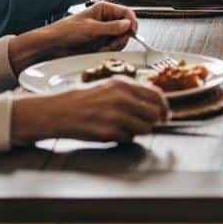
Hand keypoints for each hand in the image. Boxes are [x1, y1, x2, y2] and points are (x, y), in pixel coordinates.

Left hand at [8, 2, 137, 74]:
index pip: (127, 13)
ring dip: (115, 44)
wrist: (50, 47)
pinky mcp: (100, 44)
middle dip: (122, 36)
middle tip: (114, 41)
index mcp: (103, 10)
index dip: (131, 22)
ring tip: (102, 46)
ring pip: (121, 39)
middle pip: (126, 27)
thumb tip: (127, 25)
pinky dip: (109, 50)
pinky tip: (98, 50)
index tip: (132, 32)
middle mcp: (105, 20)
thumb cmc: (63, 32)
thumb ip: (111, 27)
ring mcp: (103, 33)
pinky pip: (113, 47)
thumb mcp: (90, 29)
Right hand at [10, 78, 168, 145]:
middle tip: (149, 123)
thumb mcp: (108, 86)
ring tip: (126, 127)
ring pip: (145, 128)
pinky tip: (113, 132)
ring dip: (140, 130)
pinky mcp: (108, 132)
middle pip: (154, 113)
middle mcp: (122, 98)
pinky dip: (125, 138)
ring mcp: (116, 116)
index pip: (156, 95)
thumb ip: (130, 91)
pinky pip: (129, 138)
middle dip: (154, 120)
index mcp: (123, 84)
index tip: (165, 114)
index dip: (164, 107)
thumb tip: (152, 101)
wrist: (57, 111)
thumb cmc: (81, 99)